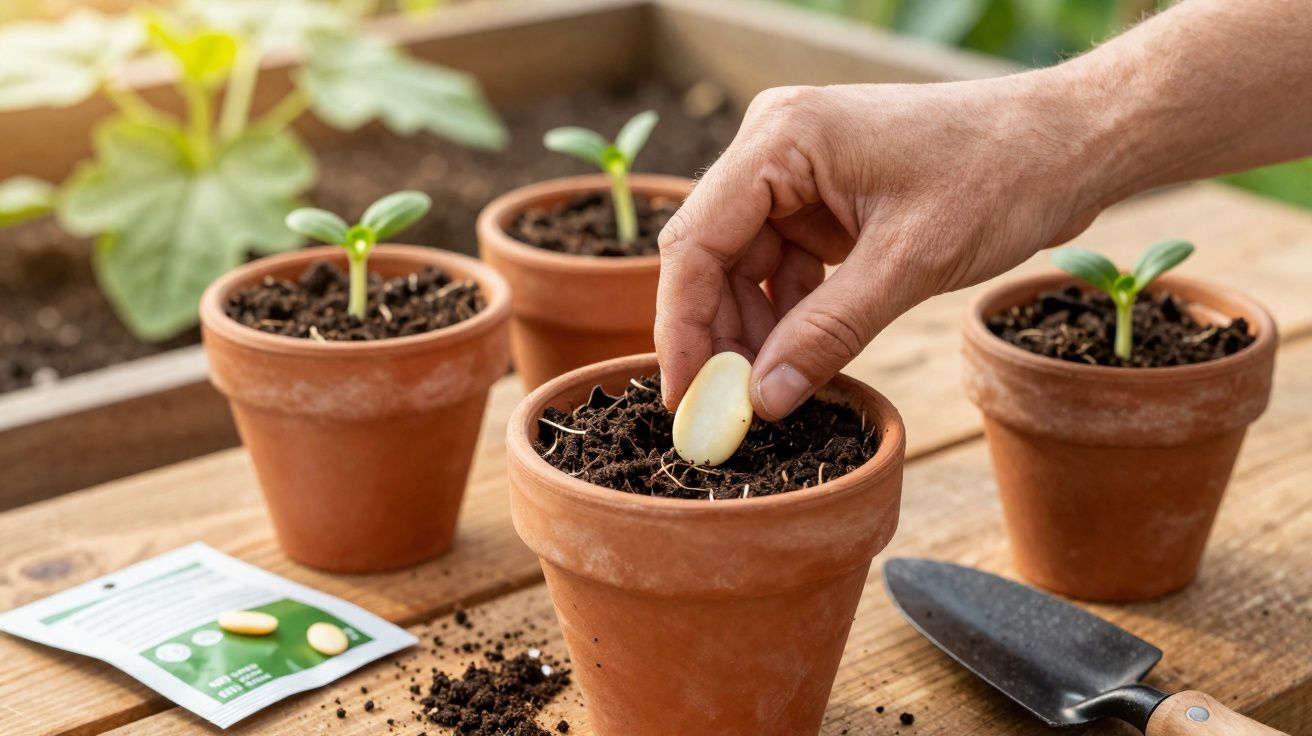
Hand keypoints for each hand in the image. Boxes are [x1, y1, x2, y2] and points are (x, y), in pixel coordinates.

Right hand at [655, 74, 1106, 418]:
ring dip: (755, 332)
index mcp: (781, 138)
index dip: (683, 325)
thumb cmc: (1001, 174)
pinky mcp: (825, 197)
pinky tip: (798, 361)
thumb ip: (828, 332)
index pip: (698, 240)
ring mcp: (799, 172)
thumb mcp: (910, 263)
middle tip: (727, 412)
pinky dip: (790, 315)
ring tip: (769, 394)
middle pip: (714, 256)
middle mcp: (775, 147)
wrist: (1069, 142)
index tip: (687, 397)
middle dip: (719, 335)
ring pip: (746, 267)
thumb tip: (763, 401)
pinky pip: (785, 265)